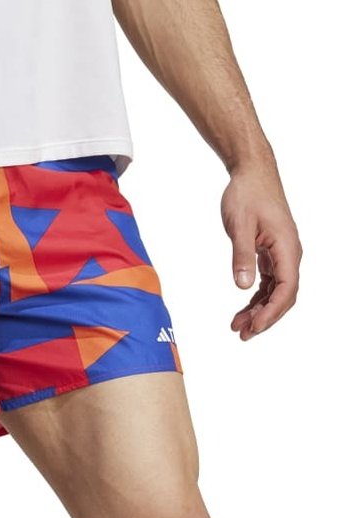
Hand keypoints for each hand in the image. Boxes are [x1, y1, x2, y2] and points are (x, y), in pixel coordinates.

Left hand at [221, 163, 301, 340]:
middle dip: (265, 317)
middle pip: (284, 295)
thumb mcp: (239, 225)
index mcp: (287, 247)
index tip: (254, 327)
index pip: (286, 288)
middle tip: (242, 334)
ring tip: (237, 327)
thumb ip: (242, 256)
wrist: (251, 173)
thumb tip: (243, 286)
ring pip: (276, 292)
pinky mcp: (272, 253)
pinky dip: (257, 298)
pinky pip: (269, 283)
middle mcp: (289, 253)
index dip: (271, 311)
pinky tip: (243, 310)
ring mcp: (281, 254)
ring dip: (259, 311)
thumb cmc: (247, 194)